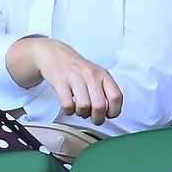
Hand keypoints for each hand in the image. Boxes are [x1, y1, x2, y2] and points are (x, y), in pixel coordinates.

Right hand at [6, 37, 122, 124]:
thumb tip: (112, 111)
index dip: (114, 111)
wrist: (54, 53)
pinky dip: (69, 111)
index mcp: (102, 73)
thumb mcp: (96, 73)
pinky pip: (68, 105)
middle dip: (97, 118)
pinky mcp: (60, 82)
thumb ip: (105, 89)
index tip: (109, 115)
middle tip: (94, 118)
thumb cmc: (76, 67)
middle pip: (100, 106)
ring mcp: (74, 77)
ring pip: (84, 107)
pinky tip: (70, 105)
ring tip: (80, 109)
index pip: (116, 97)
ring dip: (82, 114)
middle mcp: (90, 74)